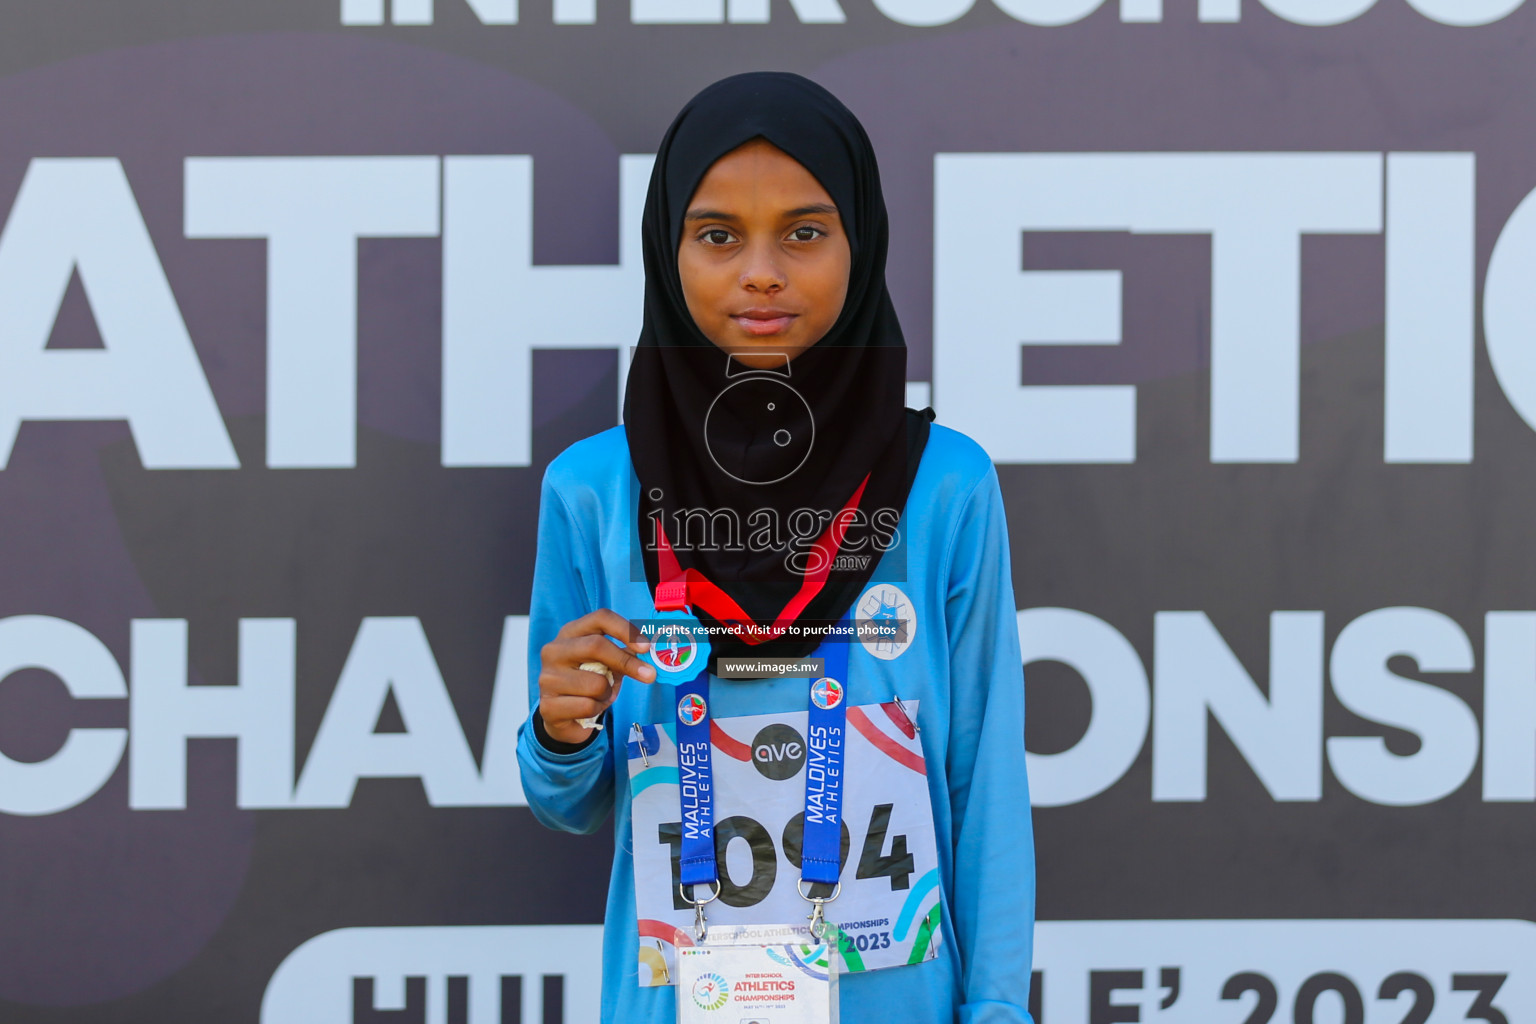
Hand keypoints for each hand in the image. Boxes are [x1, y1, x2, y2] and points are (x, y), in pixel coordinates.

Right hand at [538, 609, 655, 745]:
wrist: (563, 716)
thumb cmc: (588, 682)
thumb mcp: (607, 663)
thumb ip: (624, 653)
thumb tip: (648, 650)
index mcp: (571, 633)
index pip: (600, 618)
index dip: (626, 630)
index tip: (646, 647)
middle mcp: (554, 650)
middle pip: (596, 646)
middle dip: (627, 662)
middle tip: (649, 675)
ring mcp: (548, 678)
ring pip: (596, 683)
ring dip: (608, 694)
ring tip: (599, 696)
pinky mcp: (548, 705)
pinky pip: (588, 706)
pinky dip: (597, 710)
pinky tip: (586, 709)